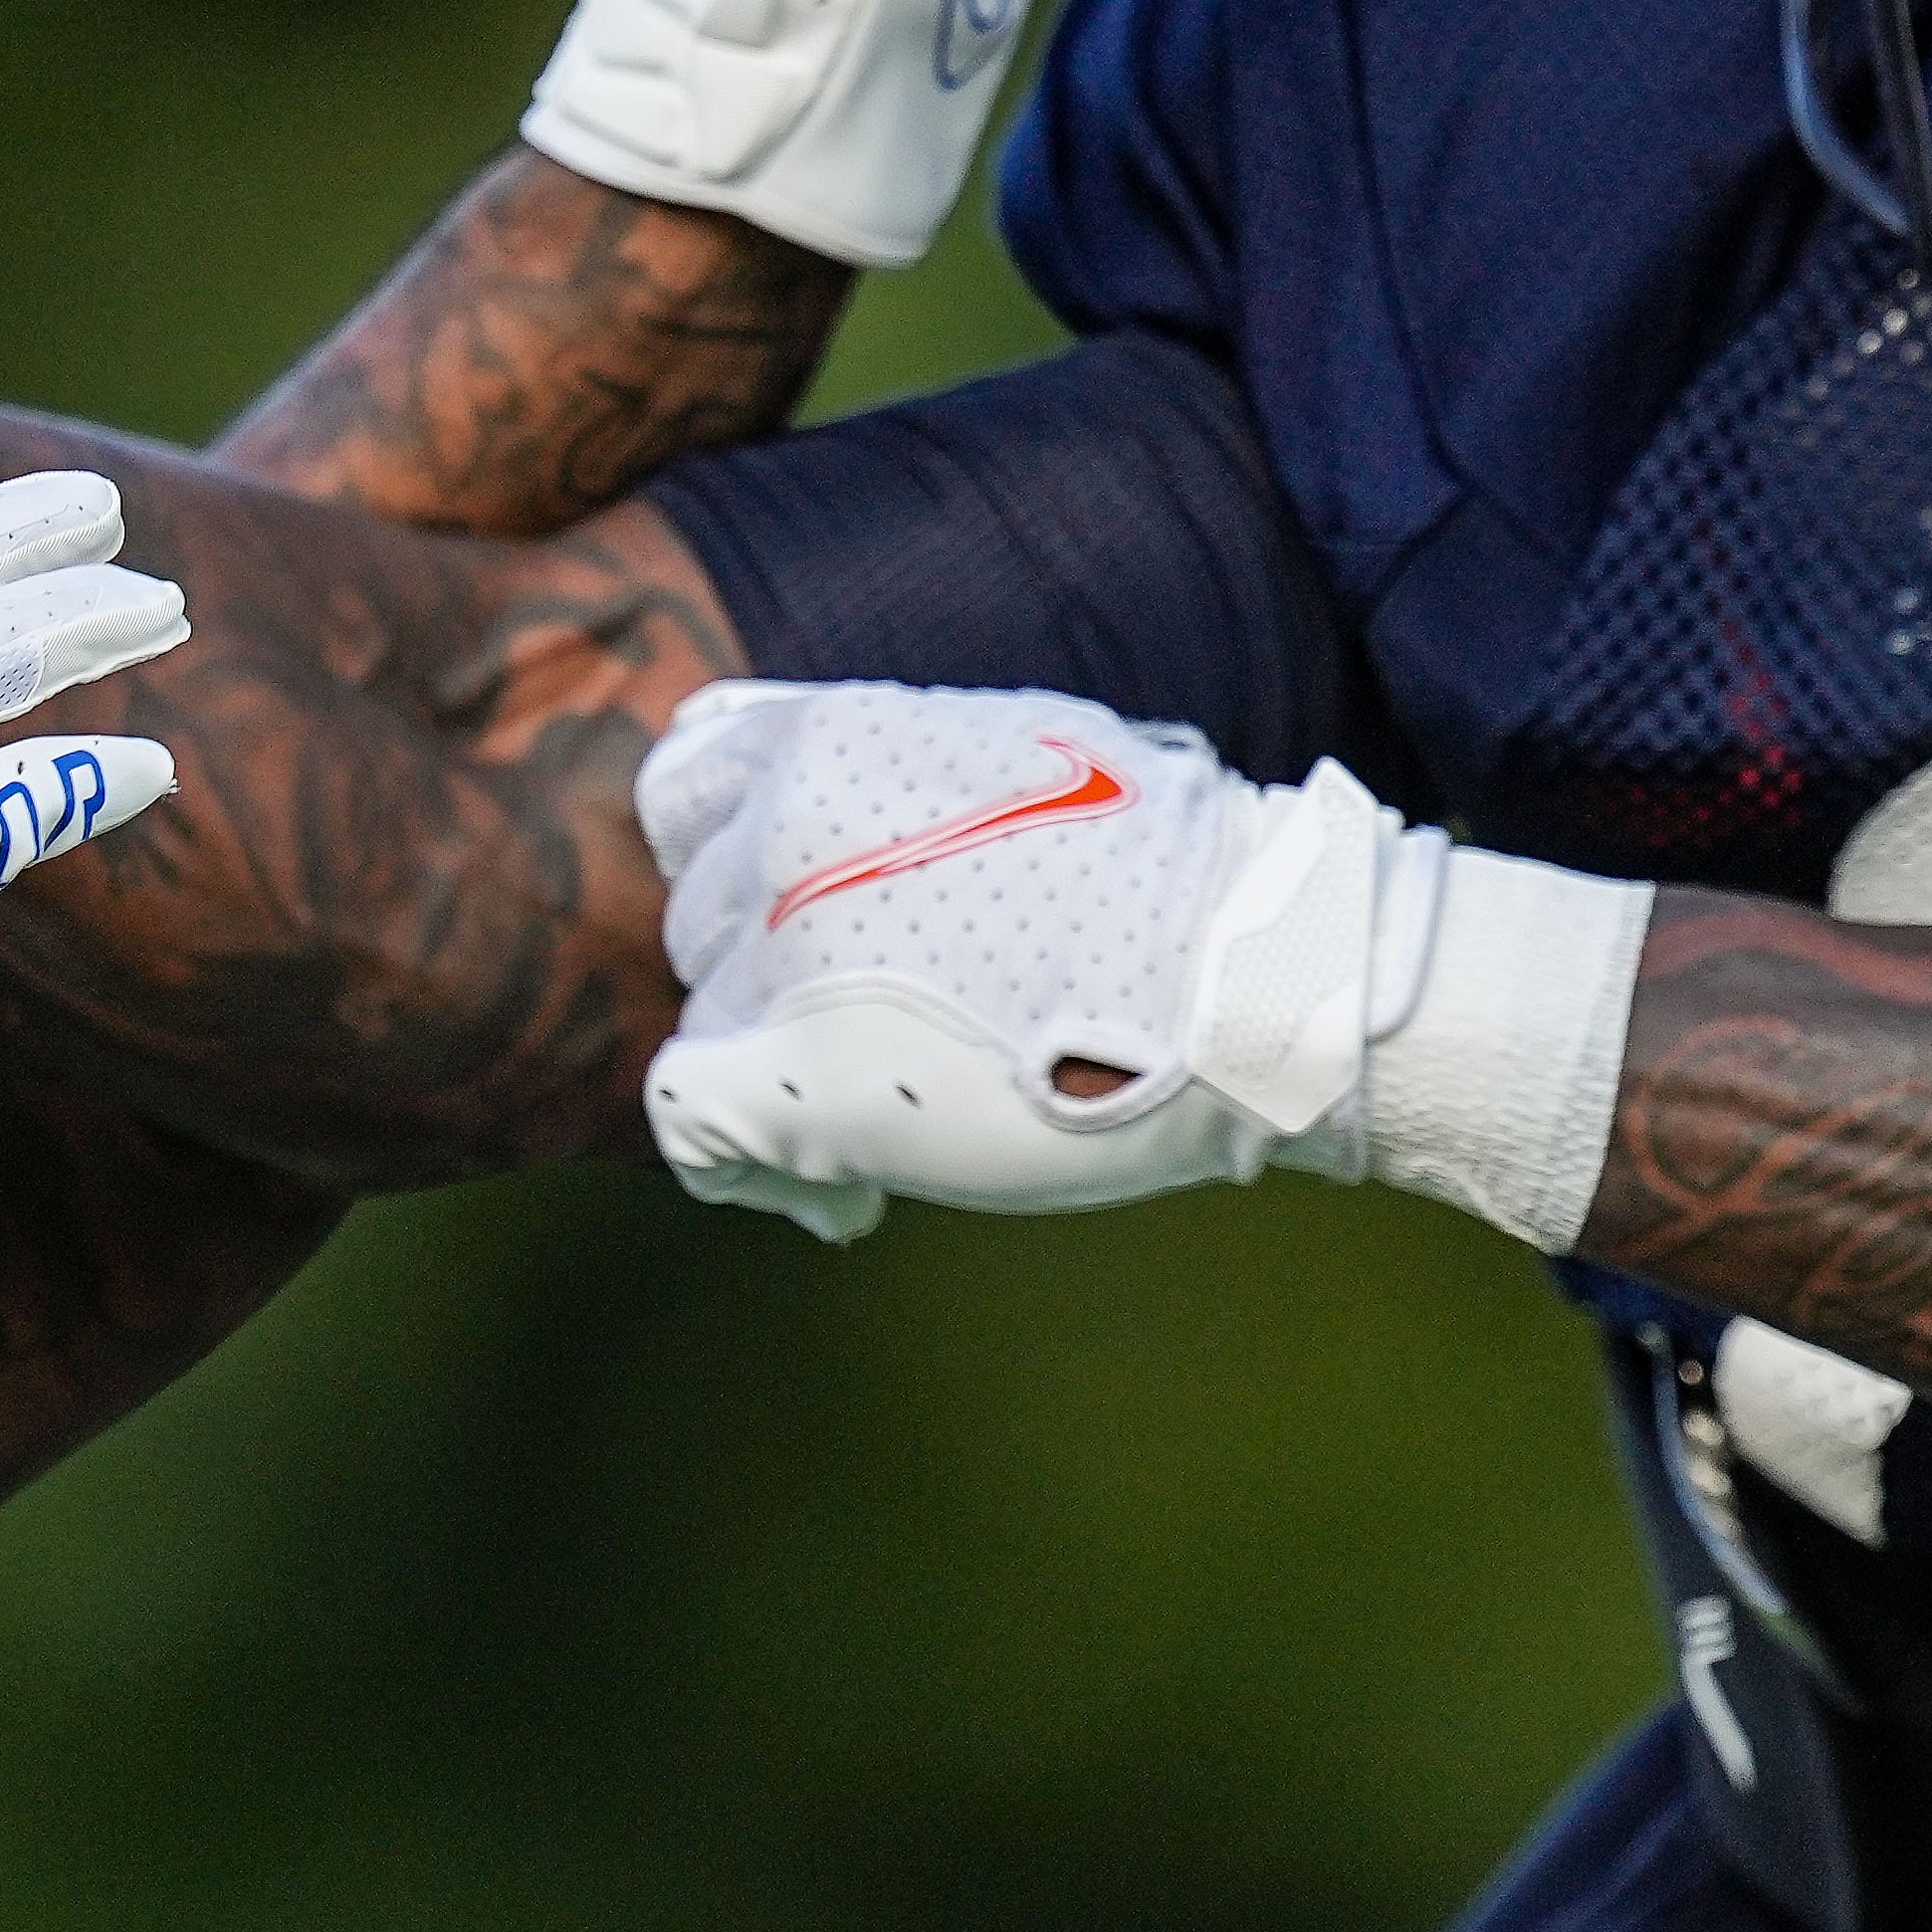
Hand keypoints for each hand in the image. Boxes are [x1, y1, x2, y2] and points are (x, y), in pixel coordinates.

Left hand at [630, 681, 1405, 1237]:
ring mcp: (773, 953)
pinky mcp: (787, 1077)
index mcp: (830, 741)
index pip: (687, 788)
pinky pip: (692, 1126)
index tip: (796, 916)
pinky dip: (755, 1171)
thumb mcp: (1011, 755)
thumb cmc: (1170, 878)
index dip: (731, 861)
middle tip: (879, 1030)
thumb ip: (901, 779)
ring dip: (781, 1073)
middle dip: (772, 976)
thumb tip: (867, 831)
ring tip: (888, 1115)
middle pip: (703, 918)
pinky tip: (849, 1191)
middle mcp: (777, 832)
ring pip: (707, 1019)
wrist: (1244, 971)